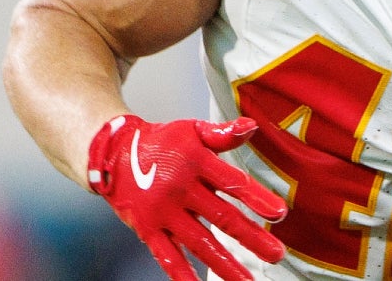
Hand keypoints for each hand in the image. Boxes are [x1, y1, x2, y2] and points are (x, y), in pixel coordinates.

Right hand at [87, 115, 287, 280]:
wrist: (112, 154)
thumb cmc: (161, 143)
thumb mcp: (192, 130)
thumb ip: (222, 133)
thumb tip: (250, 126)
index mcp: (196, 163)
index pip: (232, 183)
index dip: (257, 198)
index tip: (279, 213)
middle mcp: (181, 190)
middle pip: (221, 217)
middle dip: (252, 238)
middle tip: (276, 254)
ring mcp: (164, 213)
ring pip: (199, 243)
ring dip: (225, 264)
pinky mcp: (148, 230)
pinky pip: (167, 256)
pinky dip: (182, 275)